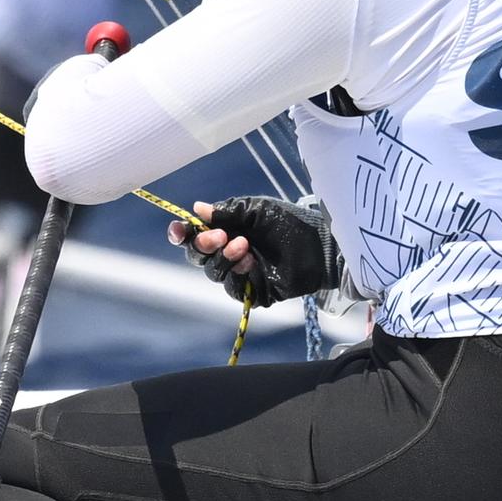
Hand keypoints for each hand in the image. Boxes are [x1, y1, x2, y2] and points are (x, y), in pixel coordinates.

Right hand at [168, 193, 342, 307]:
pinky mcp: (253, 291)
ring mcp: (240, 273)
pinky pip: (232, 288)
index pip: (194, 235)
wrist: (321, 245)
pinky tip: (250, 262)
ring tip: (243, 245)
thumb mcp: (256, 210)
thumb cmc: (290, 222)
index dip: (182, 234)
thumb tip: (196, 209)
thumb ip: (226, 211)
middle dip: (203, 245)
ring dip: (222, 258)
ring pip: (212, 272)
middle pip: (197, 256)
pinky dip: (237, 274)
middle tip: (220, 236)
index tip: (179, 230)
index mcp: (226, 230)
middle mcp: (228, 252)